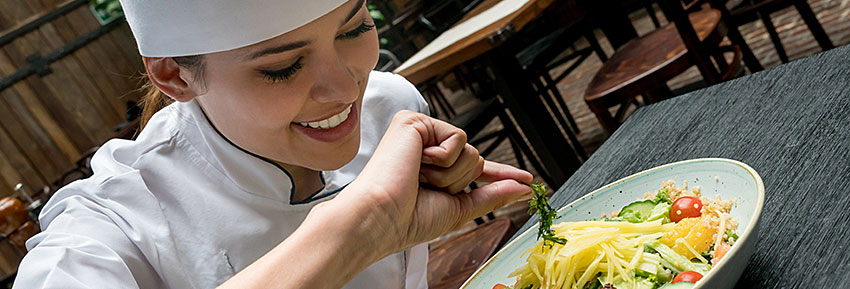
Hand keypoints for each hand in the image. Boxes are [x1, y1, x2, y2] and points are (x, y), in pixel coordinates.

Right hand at [219, 111, 533, 288]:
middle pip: (475, 159)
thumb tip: (523, 189)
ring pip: (469, 150)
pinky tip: (416, 164)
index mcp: (433, 169)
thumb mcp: (458, 210)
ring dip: (450, 174)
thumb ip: (491, 196)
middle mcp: (425, 148)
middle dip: (460, 181)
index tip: (528, 179)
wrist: (380, 217)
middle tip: (427, 189)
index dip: (501, 174)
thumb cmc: (408, 219)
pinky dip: (443, 159)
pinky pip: (457, 138)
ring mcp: (419, 133)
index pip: (473, 168)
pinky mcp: (414, 122)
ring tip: (418, 179)